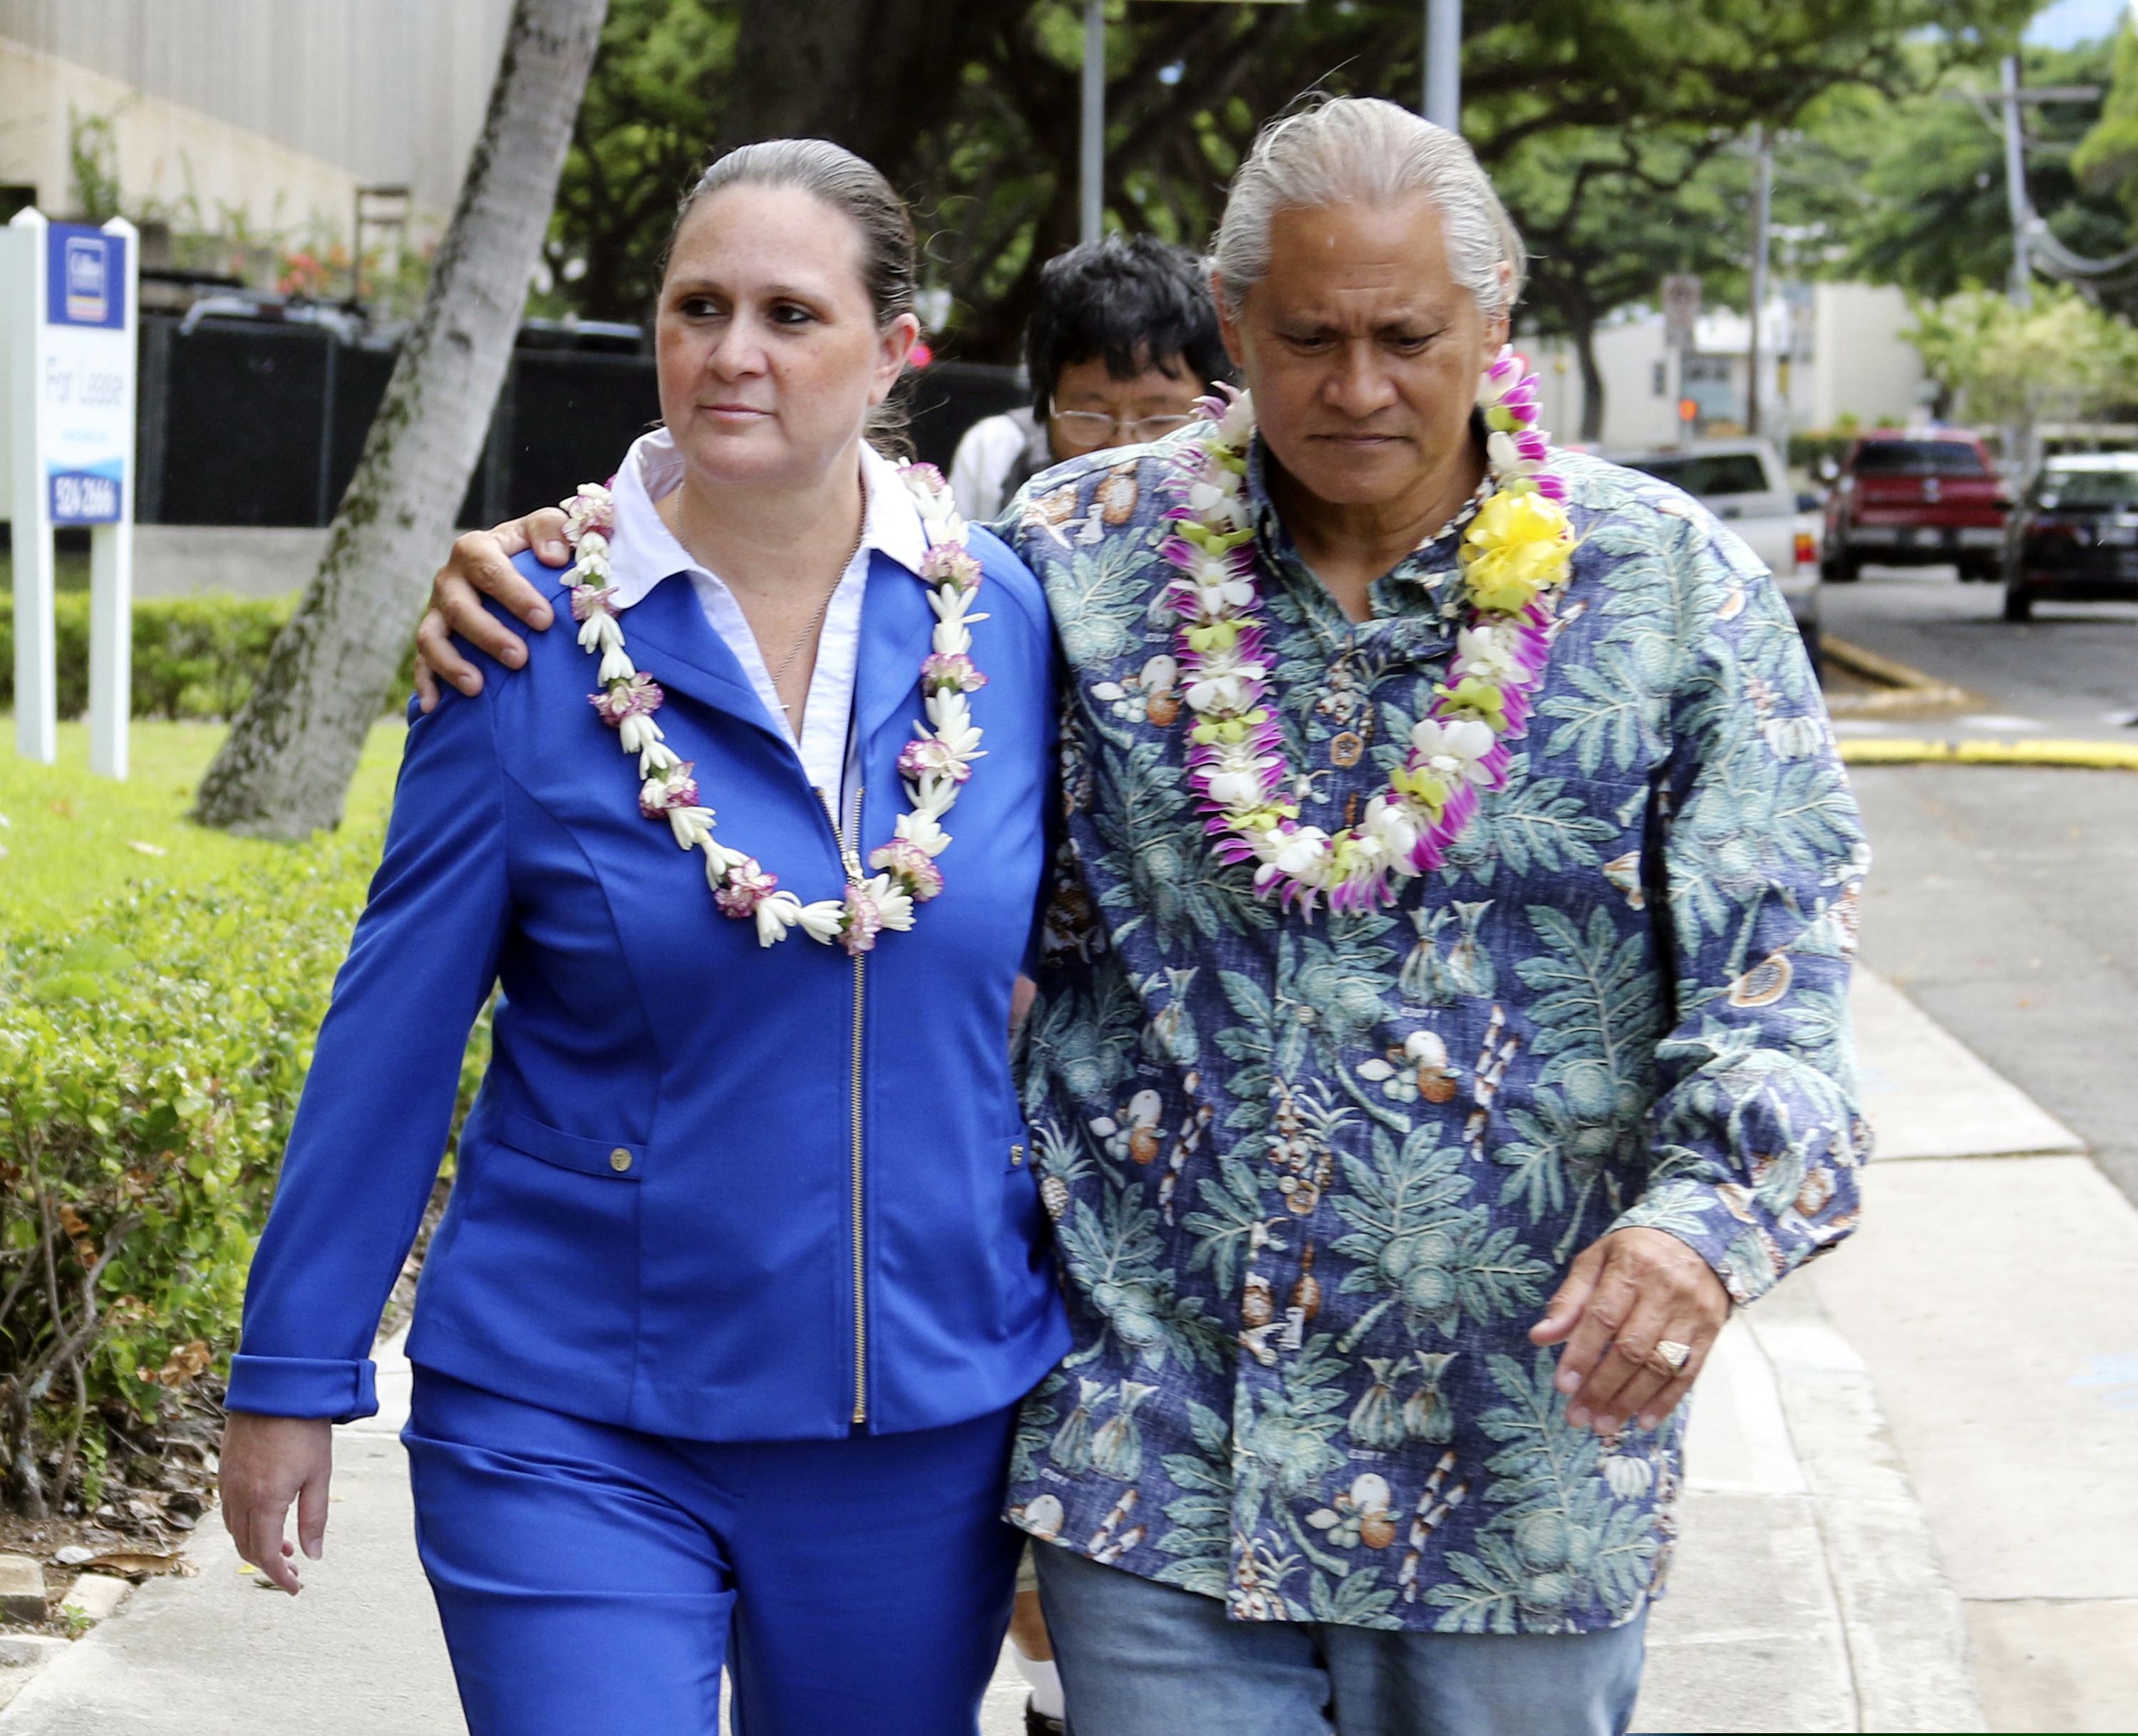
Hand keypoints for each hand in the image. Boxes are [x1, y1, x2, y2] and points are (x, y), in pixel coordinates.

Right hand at [219, 1413, 333, 1594]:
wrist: (277, 1386)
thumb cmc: (304, 1429)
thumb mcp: (318, 1475)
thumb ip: (314, 1518)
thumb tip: (313, 1556)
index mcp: (262, 1501)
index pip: (264, 1554)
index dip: (278, 1577)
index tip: (294, 1588)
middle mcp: (238, 1496)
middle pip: (245, 1546)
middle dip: (266, 1564)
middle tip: (292, 1570)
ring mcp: (227, 1483)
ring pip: (234, 1529)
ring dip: (255, 1544)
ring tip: (284, 1546)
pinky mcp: (225, 1469)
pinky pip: (229, 1509)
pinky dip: (245, 1524)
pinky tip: (266, 1518)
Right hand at [413, 509, 569, 710]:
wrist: (517, 565)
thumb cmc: (537, 550)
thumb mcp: (549, 529)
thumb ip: (552, 530)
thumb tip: (552, 557)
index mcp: (477, 549)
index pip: (490, 569)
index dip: (514, 595)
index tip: (544, 620)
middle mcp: (450, 579)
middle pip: (459, 608)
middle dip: (488, 635)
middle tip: (520, 659)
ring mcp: (437, 611)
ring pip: (431, 637)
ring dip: (451, 663)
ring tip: (477, 687)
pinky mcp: (434, 638)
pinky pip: (422, 662)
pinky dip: (426, 683)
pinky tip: (437, 706)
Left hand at [1529, 1227, 1729, 1435]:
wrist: (1701, 1238)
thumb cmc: (1636, 1251)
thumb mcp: (1597, 1260)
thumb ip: (1570, 1299)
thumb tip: (1539, 1337)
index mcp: (1631, 1267)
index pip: (1603, 1317)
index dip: (1582, 1353)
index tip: (1563, 1386)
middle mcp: (1665, 1291)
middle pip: (1631, 1349)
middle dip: (1602, 1388)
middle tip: (1579, 1418)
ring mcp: (1692, 1313)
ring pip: (1660, 1366)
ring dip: (1630, 1401)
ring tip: (1604, 1426)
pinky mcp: (1711, 1330)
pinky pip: (1689, 1372)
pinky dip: (1666, 1401)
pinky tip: (1643, 1421)